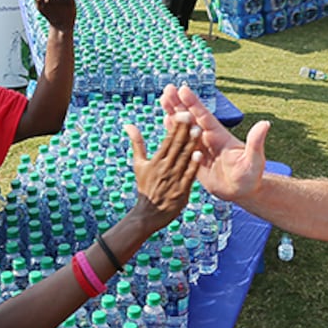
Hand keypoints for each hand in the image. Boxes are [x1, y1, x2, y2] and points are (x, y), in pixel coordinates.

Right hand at [124, 108, 203, 231]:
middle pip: (176, 146)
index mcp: (156, 160)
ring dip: (191, 144)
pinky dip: (193, 166)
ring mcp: (173, 179)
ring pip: (183, 159)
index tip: (182, 113)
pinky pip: (188, 176)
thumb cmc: (145, 187)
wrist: (148, 214)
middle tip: (191, 114)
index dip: (176, 126)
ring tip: (198, 129)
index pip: (168, 140)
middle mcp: (164, 168)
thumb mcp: (138, 164)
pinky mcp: (181, 191)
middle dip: (184, 130)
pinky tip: (199, 155)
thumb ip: (137, 143)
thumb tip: (129, 125)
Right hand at [161, 84, 269, 202]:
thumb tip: (265, 124)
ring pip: (184, 128)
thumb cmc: (251, 175)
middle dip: (179, 104)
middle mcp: (209, 138)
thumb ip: (255, 142)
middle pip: (191, 118)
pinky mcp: (195, 160)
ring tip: (163, 100)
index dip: (193, 104)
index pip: (204, 116)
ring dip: (174, 114)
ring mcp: (201, 148)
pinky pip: (182, 145)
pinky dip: (174, 133)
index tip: (183, 89)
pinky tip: (166, 122)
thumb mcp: (254, 159)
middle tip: (167, 89)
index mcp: (220, 136)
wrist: (243, 191)